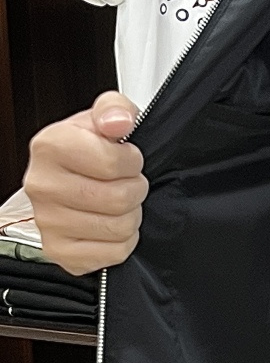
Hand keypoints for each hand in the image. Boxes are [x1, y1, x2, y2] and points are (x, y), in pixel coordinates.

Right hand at [23, 92, 146, 276]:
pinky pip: (114, 253)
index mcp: (50, 147)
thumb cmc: (89, 149)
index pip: (114, 163)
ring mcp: (48, 222)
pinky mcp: (60, 251)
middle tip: (125, 182)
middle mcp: (42, 185)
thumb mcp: (105, 116)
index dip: (132, 161)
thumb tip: (119, 121)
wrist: (71, 177)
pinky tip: (109, 224)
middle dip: (134, 189)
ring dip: (130, 215)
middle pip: (119, 198)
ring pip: (119, 227)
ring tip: (117, 203)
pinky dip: (122, 241)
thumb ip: (115, 109)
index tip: (126, 158)